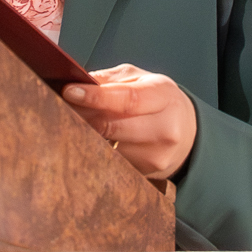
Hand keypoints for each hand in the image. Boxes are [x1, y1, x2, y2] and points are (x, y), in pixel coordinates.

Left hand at [62, 64, 197, 180]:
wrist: (187, 132)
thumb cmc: (159, 102)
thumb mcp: (141, 80)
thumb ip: (110, 80)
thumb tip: (77, 82)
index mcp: (163, 95)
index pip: (127, 99)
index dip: (95, 96)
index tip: (69, 92)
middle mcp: (165, 127)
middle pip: (113, 126)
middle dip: (84, 116)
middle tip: (64, 106)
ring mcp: (157, 153)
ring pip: (108, 146)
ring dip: (88, 134)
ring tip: (79, 121)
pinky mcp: (147, 172)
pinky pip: (113, 160)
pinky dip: (99, 148)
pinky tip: (95, 138)